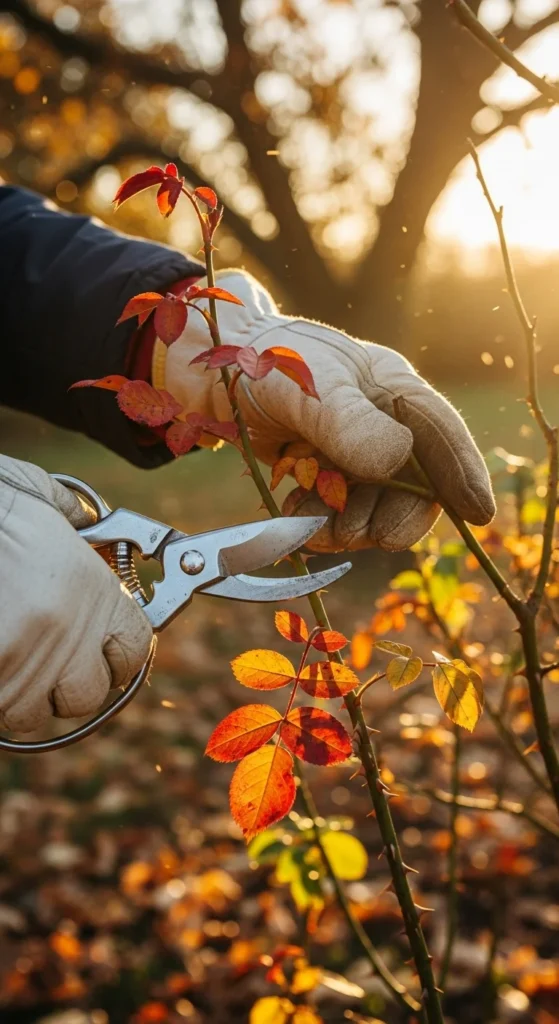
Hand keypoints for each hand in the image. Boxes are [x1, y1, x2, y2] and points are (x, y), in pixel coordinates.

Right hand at [0, 456, 151, 732]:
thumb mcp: (41, 497)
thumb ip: (74, 522)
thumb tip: (86, 524)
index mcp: (93, 590)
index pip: (135, 650)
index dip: (119, 654)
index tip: (105, 652)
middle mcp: (65, 633)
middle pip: (86, 695)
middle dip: (67, 684)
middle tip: (46, 659)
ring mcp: (21, 663)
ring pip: (31, 712)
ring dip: (21, 693)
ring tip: (7, 656)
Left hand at [160, 271, 494, 551]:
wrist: (208, 367)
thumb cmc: (266, 361)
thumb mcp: (311, 386)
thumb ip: (351, 424)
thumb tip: (397, 461)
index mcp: (393, 390)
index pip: (442, 435)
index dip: (464, 475)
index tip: (477, 516)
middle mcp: (382, 423)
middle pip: (412, 485)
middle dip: (388, 516)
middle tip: (354, 535)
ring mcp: (353, 451)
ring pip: (374, 506)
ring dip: (347, 526)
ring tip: (311, 528)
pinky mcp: (324, 472)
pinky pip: (338, 512)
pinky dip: (320, 523)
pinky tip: (294, 519)